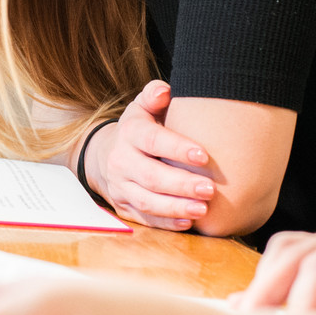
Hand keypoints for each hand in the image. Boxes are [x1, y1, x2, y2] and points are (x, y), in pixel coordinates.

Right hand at [83, 81, 215, 230]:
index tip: (204, 155)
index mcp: (129, 133)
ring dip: (176, 207)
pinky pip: (145, 219)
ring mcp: (120, 187)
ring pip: (147, 201)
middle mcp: (120, 161)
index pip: (152, 141)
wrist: (105, 155)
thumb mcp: (142, 108)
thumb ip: (153, 96)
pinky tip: (188, 223)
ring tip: (203, 209)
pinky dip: (167, 223)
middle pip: (150, 176)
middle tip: (210, 189)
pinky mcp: (124, 207)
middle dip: (181, 185)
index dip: (177, 148)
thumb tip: (164, 91)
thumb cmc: (138, 129)